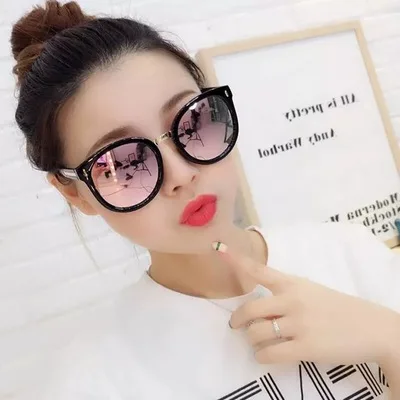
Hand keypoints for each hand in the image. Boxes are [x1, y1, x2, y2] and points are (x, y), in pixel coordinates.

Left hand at [213, 242, 398, 364]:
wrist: (370, 327)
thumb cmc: (338, 307)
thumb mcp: (311, 290)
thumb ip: (285, 291)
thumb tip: (259, 302)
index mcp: (292, 283)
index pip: (259, 270)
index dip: (237, 261)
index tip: (219, 250)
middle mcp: (292, 300)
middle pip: (249, 310)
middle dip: (237, 320)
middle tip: (236, 325)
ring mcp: (298, 324)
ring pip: (256, 333)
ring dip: (252, 340)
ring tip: (259, 342)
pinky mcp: (306, 348)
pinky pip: (269, 354)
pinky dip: (261, 356)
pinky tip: (266, 355)